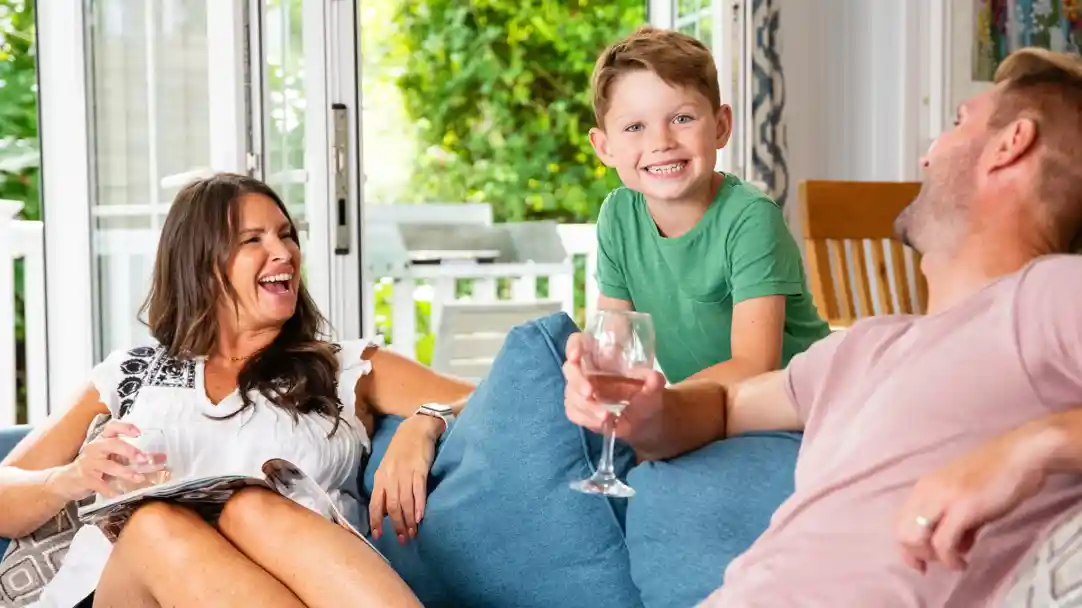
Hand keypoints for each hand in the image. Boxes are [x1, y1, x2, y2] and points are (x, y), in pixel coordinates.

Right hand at [47, 420, 149, 500]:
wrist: (67, 481)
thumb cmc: (96, 466)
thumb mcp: (115, 458)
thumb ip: (136, 457)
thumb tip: (162, 458)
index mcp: (103, 439)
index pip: (112, 427)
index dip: (125, 427)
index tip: (138, 432)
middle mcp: (95, 448)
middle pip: (112, 444)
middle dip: (129, 451)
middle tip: (143, 458)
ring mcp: (88, 463)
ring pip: (108, 465)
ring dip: (125, 472)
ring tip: (138, 478)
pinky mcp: (85, 478)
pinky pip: (100, 484)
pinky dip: (111, 490)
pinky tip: (120, 494)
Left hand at [369, 415, 440, 543]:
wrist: (416, 428)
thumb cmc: (402, 450)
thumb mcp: (388, 468)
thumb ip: (386, 488)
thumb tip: (385, 511)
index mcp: (381, 477)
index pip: (375, 504)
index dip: (376, 521)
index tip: (379, 536)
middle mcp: (391, 477)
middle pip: (392, 507)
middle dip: (397, 525)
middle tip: (403, 540)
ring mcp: (405, 473)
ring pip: (404, 502)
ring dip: (408, 520)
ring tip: (413, 533)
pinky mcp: (419, 469)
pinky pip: (418, 491)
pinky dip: (418, 505)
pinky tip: (420, 517)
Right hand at [562, 333, 665, 443]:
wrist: (644, 420)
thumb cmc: (645, 394)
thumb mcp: (654, 387)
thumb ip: (654, 382)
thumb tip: (654, 377)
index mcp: (600, 355)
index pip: (579, 342)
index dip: (574, 346)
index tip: (576, 356)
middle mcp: (585, 370)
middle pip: (569, 369)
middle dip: (577, 381)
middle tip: (590, 392)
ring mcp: (579, 390)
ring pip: (571, 394)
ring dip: (587, 406)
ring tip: (606, 416)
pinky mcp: (578, 409)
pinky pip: (574, 412)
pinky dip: (587, 418)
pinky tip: (603, 422)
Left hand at [894, 427, 1047, 572]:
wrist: (1023, 454)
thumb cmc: (999, 474)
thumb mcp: (968, 497)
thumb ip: (957, 520)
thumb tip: (957, 546)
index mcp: (925, 486)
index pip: (900, 520)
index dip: (906, 546)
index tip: (921, 562)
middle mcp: (927, 490)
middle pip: (902, 531)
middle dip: (916, 554)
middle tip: (936, 564)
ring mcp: (943, 498)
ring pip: (916, 538)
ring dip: (932, 557)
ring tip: (955, 561)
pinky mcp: (963, 508)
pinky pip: (943, 543)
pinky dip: (949, 559)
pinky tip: (962, 562)